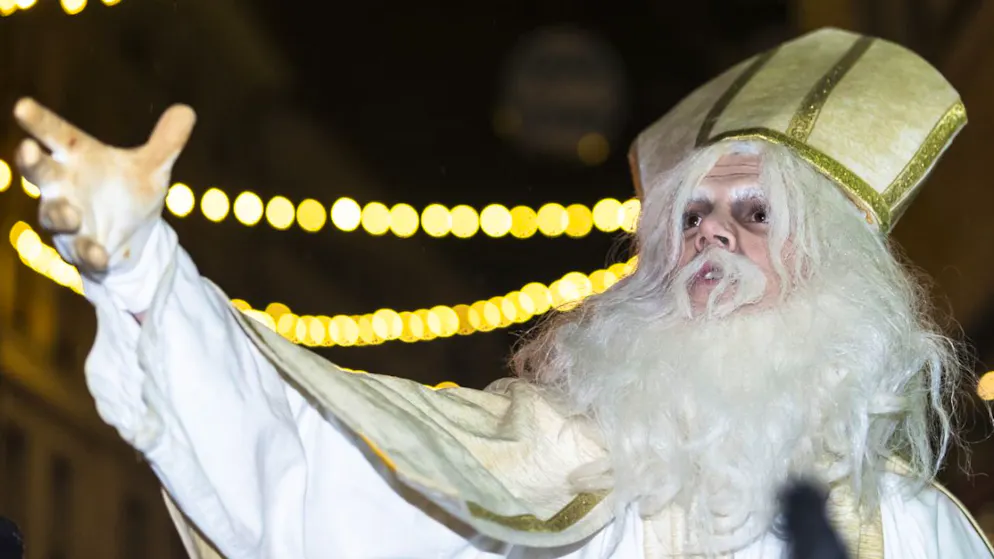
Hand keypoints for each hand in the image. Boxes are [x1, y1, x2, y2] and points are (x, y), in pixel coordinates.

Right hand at [12, 98, 195, 278]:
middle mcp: (64, 186)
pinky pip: (80, 252)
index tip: (22, 106)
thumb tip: (187, 110)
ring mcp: (68, 219)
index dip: (39, 121)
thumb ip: (166, 143)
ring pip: (53, 215)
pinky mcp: (80, 249)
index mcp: (78, 158)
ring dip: (60, 215)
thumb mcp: (152, 169)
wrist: (136, 238)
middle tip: (27, 149)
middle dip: (31, 162)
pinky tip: (99, 255)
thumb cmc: (129, 194)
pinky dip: (89, 253)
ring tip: (72, 215)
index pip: (54, 134)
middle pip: (40, 171)